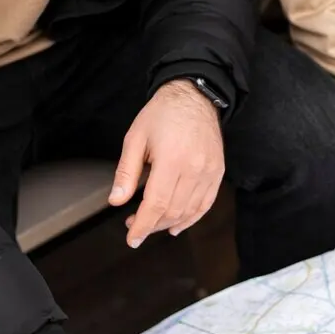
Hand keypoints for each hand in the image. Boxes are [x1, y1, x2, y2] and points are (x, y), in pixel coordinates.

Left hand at [110, 79, 223, 247]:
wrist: (194, 96)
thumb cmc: (162, 114)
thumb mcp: (135, 138)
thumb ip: (126, 172)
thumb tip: (116, 200)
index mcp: (171, 159)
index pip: (156, 204)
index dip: (142, 225)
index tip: (131, 238)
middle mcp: (194, 168)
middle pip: (172, 211)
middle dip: (151, 225)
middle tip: (134, 226)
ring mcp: (210, 172)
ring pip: (189, 211)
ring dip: (169, 223)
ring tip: (151, 225)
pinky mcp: (218, 172)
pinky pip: (206, 204)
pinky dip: (191, 219)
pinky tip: (176, 225)